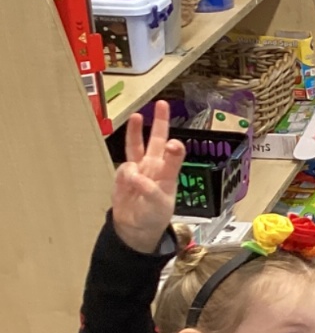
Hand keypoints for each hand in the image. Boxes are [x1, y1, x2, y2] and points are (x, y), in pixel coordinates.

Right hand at [112, 100, 185, 252]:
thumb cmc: (154, 215)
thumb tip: (134, 173)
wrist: (136, 227)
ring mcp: (138, 169)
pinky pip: (122, 169)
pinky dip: (124, 176)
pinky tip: (129, 187)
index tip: (173, 144)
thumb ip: (148, 189)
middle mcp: (154, 167)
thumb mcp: (159, 205)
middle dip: (159, 122)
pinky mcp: (123, 175)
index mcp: (168, 174)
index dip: (174, 150)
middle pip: (156, 140)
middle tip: (162, 104)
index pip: (173, 157)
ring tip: (136, 116)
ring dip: (135, 131)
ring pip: (136, 145)